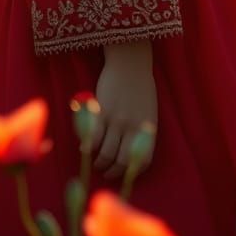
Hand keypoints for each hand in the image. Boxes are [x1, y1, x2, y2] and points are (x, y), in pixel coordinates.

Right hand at [92, 40, 156, 180]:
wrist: (130, 62)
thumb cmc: (140, 85)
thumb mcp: (148, 108)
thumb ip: (140, 129)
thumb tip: (129, 150)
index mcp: (148, 127)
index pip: (143, 160)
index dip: (133, 171)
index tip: (125, 172)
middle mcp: (134, 126)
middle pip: (122, 161)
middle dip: (112, 172)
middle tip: (106, 172)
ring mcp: (117, 120)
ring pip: (106, 153)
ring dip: (99, 163)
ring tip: (96, 162)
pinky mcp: (102, 112)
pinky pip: (93, 138)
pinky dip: (88, 148)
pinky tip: (86, 148)